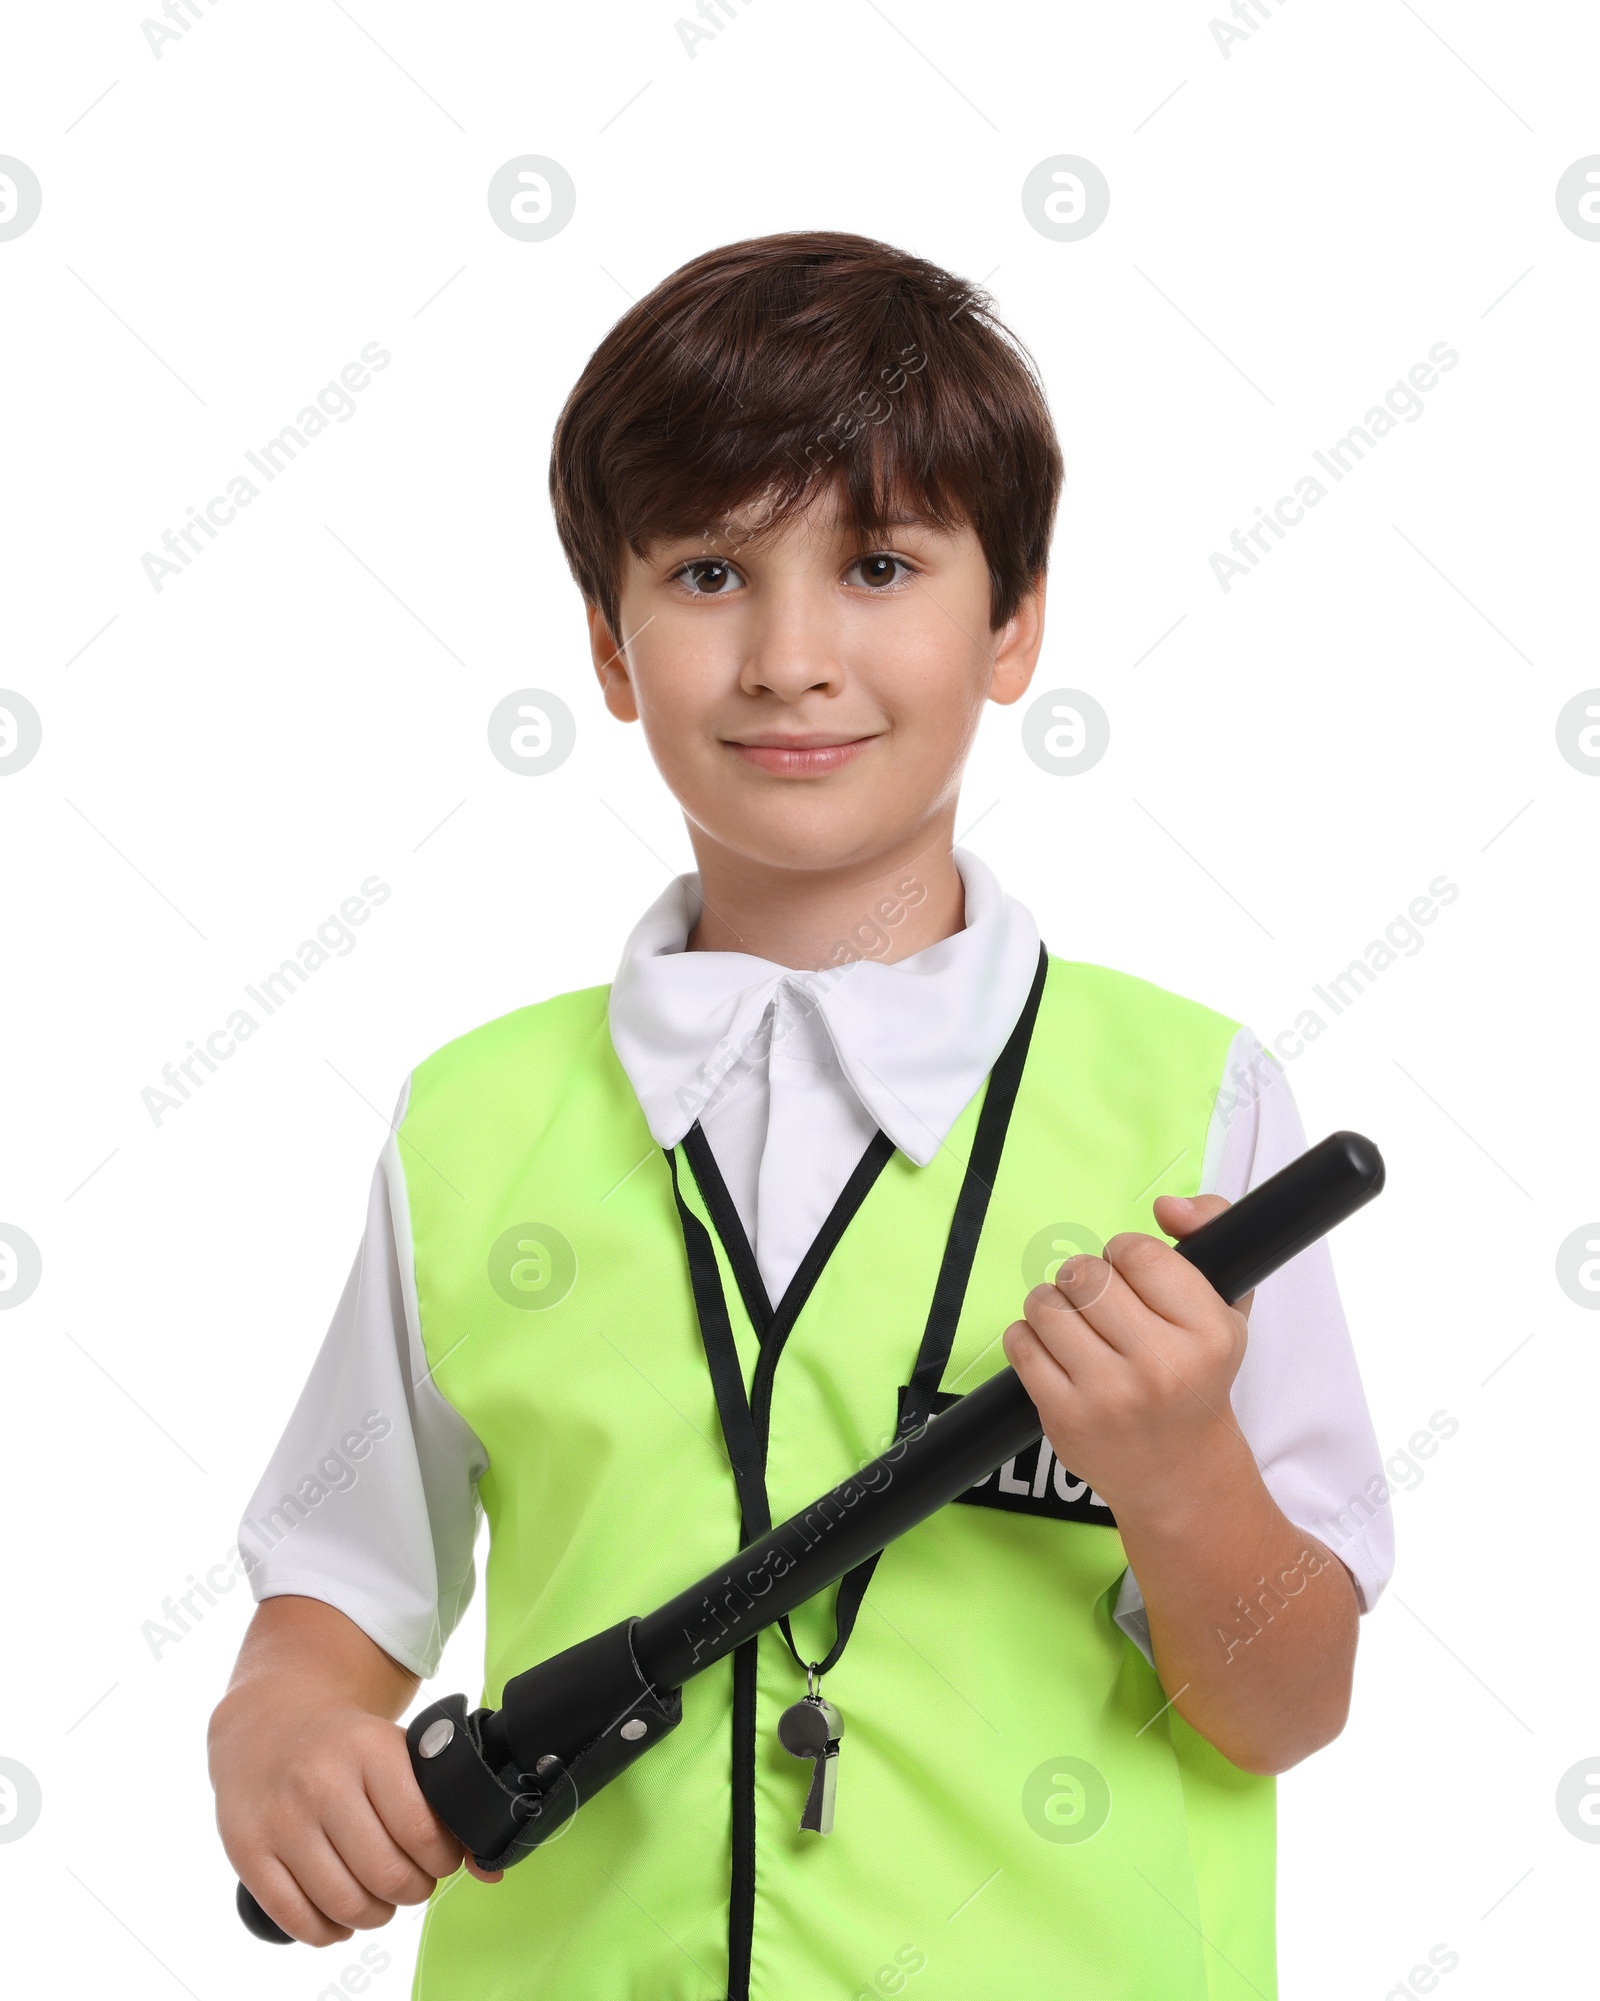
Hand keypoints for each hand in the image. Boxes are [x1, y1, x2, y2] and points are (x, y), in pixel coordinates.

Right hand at [209, 1599, 502, 1946]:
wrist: (267, 1721)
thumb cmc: (346, 1744)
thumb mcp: (396, 1751)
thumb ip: (443, 1805)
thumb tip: (490, 1870)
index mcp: (368, 1748)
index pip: (420, 1829)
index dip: (442, 1859)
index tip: (441, 1859)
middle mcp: (321, 1782)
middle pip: (386, 1874)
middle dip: (412, 1890)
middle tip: (412, 1882)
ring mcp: (281, 1819)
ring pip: (344, 1902)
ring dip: (375, 1914)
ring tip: (379, 1899)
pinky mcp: (247, 1850)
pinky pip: (295, 1917)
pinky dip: (327, 1931)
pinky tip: (339, 1914)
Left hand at [1000, 1193, 1251, 1522]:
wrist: (1179, 1471)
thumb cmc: (1197, 1377)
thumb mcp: (1226, 1303)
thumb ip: (1210, 1229)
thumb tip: (1167, 1205)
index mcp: (1206, 1332)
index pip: (1137, 1251)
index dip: (1125, 1254)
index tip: (1132, 1275)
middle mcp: (1159, 1364)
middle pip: (1087, 1273)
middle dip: (1087, 1277)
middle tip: (1100, 1302)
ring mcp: (1108, 1394)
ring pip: (1047, 1303)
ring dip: (1054, 1303)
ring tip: (1076, 1323)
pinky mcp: (1064, 1416)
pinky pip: (1020, 1343)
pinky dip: (1029, 1336)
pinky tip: (1055, 1349)